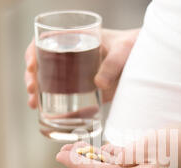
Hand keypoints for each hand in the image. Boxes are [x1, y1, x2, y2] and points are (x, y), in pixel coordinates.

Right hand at [24, 28, 139, 108]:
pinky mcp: (85, 90)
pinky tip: (48, 116)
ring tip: (34, 104)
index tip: (32, 65)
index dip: (34, 51)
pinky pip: (66, 98)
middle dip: (32, 76)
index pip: (48, 40)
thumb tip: (99, 84)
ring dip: (39, 92)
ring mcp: (77, 74)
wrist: (148, 60)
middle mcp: (73, 56)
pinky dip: (56, 107)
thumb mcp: (124, 51)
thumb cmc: (134, 47)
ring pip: (50, 81)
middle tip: (32, 89)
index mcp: (77, 38)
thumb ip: (113, 65)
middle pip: (44, 63)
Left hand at [55, 123, 180, 167]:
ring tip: (85, 150)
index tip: (59, 154)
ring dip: (104, 161)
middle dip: (88, 161)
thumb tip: (109, 157)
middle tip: (67, 148)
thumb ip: (123, 154)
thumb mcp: (148, 145)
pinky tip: (113, 154)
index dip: (77, 162)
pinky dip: (121, 162)